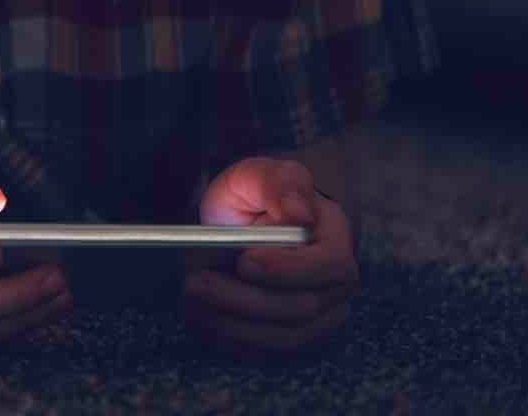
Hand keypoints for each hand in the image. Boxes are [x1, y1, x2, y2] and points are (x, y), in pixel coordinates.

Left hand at [183, 157, 358, 353]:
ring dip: (232, 324)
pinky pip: (268, 352)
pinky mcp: (294, 335)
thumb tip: (300, 213)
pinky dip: (232, 340)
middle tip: (196, 282)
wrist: (245, 222)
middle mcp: (336, 284)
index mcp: (336, 240)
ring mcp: (320, 315)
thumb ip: (280, 185)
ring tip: (191, 300)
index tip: (243, 261)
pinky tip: (202, 318)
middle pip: (301, 308)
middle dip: (243, 300)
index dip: (285, 270)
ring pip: (283, 337)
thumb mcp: (261, 175)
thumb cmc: (257, 197)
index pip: (327, 267)